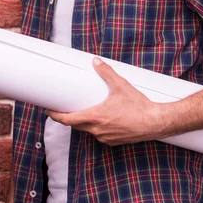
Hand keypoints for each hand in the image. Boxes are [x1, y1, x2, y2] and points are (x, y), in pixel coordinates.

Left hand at [46, 57, 167, 145]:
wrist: (155, 122)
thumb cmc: (138, 105)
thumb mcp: (121, 85)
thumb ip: (106, 72)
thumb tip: (96, 61)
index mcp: (95, 117)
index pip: (67, 120)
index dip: (55, 116)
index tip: (48, 111)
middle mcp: (97, 130)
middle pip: (76, 125)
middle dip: (69, 117)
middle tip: (64, 108)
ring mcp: (105, 137)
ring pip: (88, 130)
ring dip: (85, 122)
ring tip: (86, 111)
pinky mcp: (114, 141)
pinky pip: (100, 134)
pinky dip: (97, 127)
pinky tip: (104, 120)